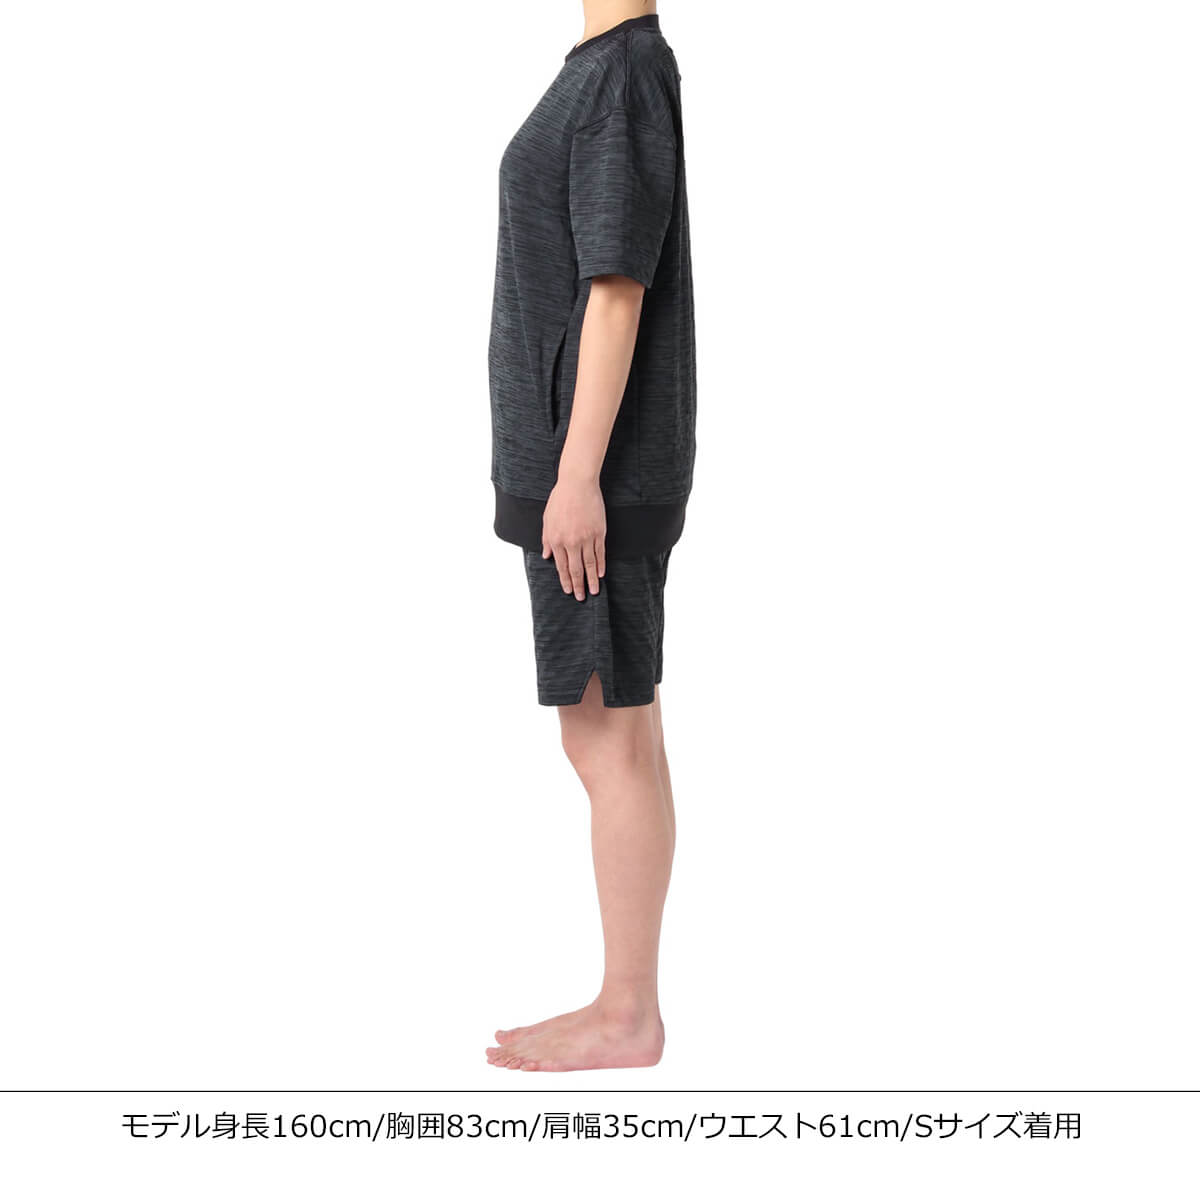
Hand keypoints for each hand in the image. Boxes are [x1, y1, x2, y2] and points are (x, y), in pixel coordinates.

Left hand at [542, 474, 605, 598]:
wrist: (577, 485)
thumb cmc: (560, 500)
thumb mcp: (547, 520)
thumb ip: (546, 539)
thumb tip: (546, 556)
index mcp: (556, 540)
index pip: (561, 566)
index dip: (565, 579)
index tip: (568, 590)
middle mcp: (571, 542)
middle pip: (576, 569)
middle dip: (578, 585)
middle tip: (580, 597)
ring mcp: (586, 538)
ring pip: (589, 565)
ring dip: (591, 580)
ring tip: (594, 591)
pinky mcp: (598, 533)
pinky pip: (600, 553)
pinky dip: (600, 565)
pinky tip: (600, 574)